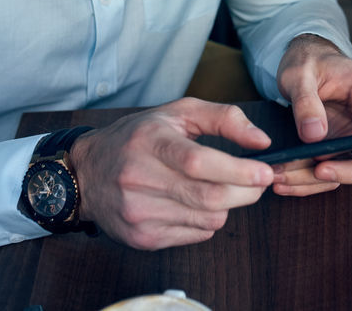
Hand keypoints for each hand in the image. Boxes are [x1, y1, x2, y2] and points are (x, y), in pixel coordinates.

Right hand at [69, 98, 273, 249]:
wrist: (86, 173)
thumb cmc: (139, 137)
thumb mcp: (178, 113)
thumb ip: (224, 119)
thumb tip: (262, 141)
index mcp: (150, 141)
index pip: (198, 162)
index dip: (237, 170)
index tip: (265, 172)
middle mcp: (140, 178)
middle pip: (208, 197)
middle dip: (245, 192)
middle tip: (258, 182)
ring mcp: (139, 212)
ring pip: (207, 219)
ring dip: (226, 206)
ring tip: (219, 188)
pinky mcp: (141, 237)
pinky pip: (195, 235)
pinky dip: (206, 220)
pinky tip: (193, 203)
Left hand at [273, 34, 351, 195]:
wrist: (301, 63)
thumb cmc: (307, 61)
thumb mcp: (299, 74)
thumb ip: (306, 101)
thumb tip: (314, 135)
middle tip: (319, 171)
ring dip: (325, 178)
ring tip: (290, 178)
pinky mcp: (341, 145)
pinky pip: (334, 168)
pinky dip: (312, 179)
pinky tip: (289, 179)